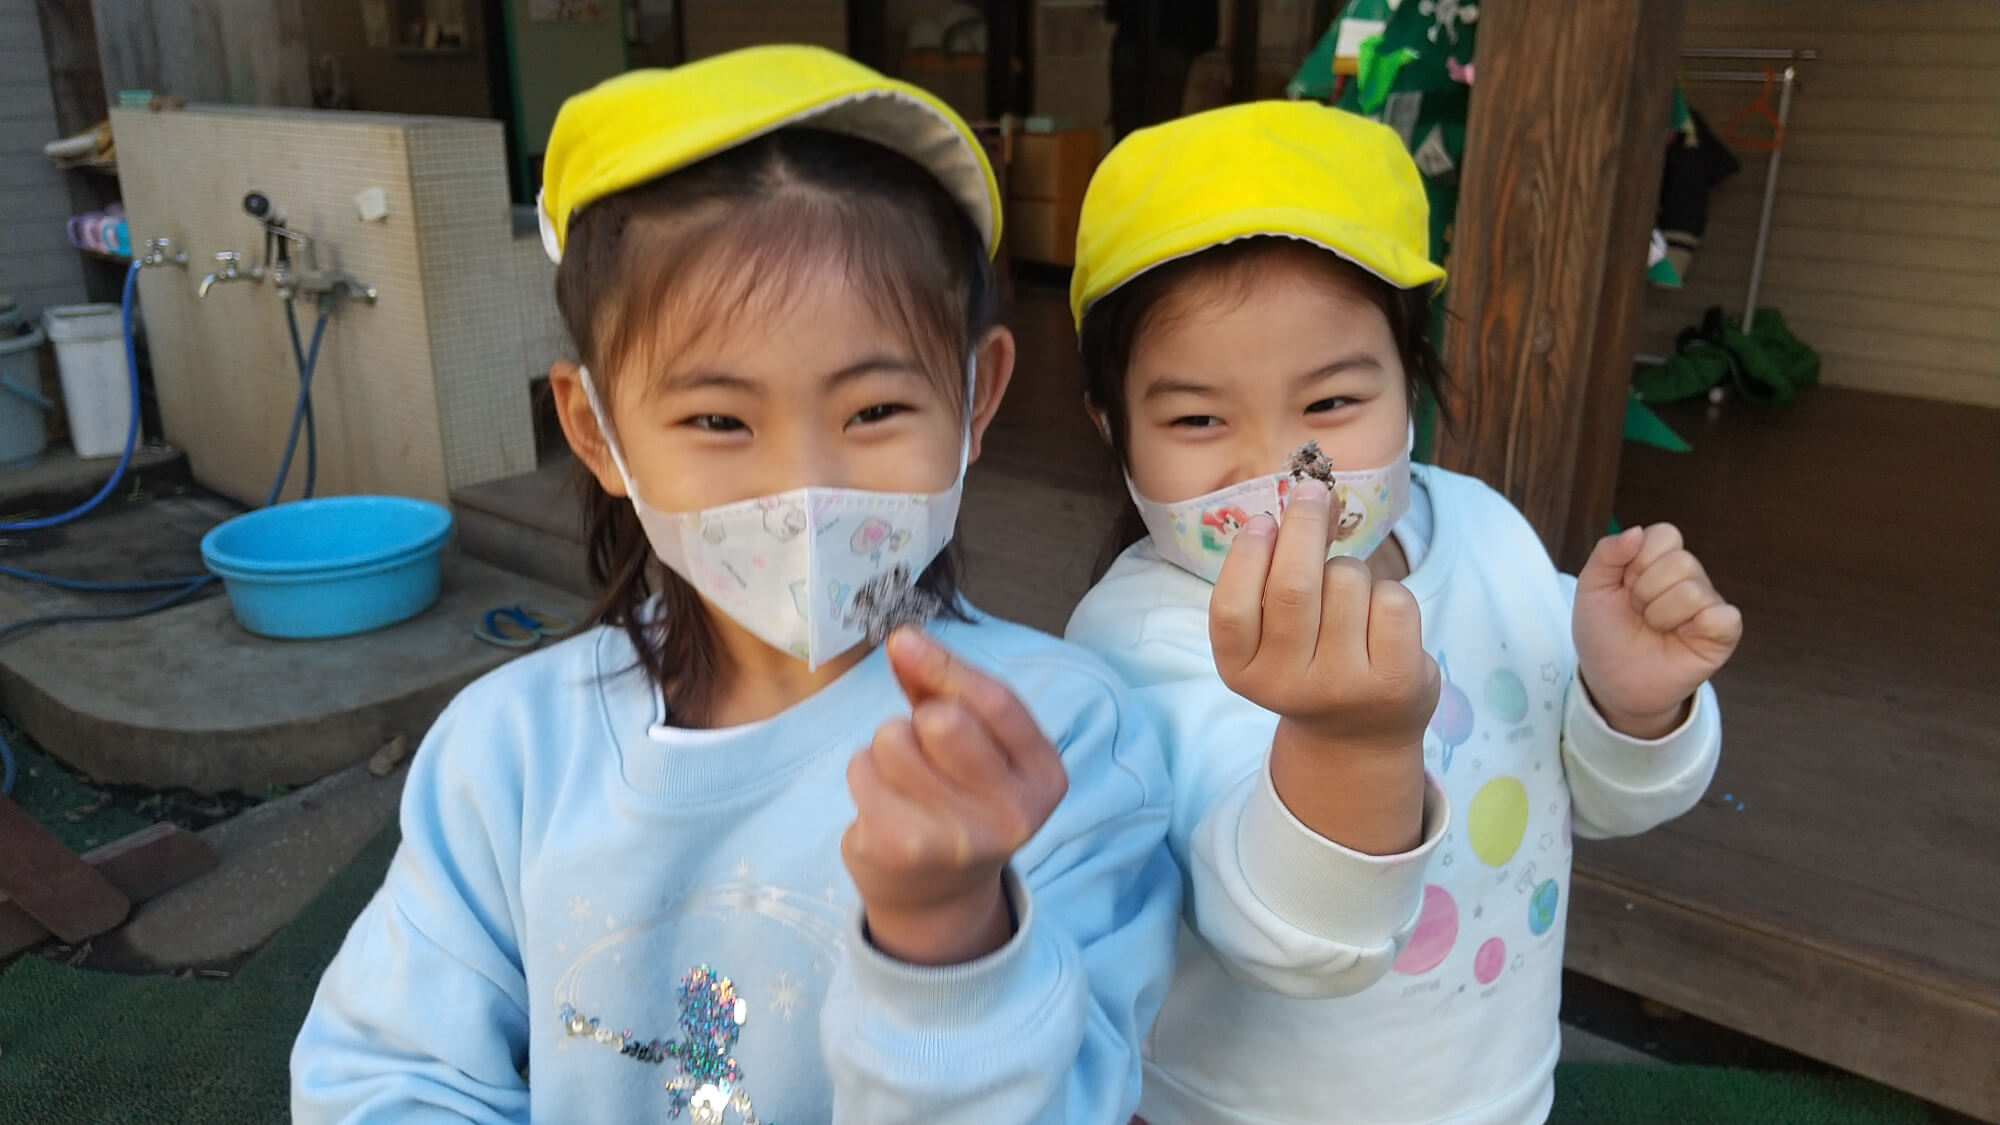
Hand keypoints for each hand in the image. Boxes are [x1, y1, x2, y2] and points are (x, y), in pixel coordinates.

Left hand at [842, 628, 1068, 965]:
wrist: (938, 895)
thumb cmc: (960, 798)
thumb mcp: (978, 746)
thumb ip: (945, 690)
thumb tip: (903, 641)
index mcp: (1044, 779)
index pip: (996, 703)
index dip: (945, 664)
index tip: (903, 639)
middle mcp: (1010, 815)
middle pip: (942, 720)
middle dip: (920, 718)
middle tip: (926, 748)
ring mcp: (955, 839)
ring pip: (893, 740)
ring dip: (886, 748)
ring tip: (906, 780)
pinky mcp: (900, 850)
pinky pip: (861, 770)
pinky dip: (864, 775)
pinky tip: (885, 804)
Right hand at [1209, 479, 1439, 757]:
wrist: (1358, 738)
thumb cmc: (1308, 663)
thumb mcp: (1272, 634)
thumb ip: (1274, 576)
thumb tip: (1309, 501)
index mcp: (1242, 672)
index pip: (1232, 607)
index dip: (1247, 555)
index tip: (1264, 520)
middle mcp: (1287, 686)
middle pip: (1294, 586)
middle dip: (1304, 525)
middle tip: (1312, 493)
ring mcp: (1343, 686)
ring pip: (1347, 582)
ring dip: (1350, 571)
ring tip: (1349, 601)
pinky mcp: (1395, 681)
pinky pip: (1393, 600)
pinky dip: (1389, 593)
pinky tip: (1380, 620)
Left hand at [1574, 524, 1742, 738]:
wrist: (1611, 680)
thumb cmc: (1604, 633)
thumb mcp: (1591, 588)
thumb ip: (1607, 554)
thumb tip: (1636, 532)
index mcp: (1659, 560)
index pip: (1665, 534)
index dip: (1638, 561)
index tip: (1624, 586)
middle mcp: (1688, 576)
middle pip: (1681, 561)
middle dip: (1646, 591)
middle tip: (1638, 612)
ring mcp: (1708, 603)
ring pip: (1694, 590)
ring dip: (1661, 614)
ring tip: (1654, 627)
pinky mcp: (1723, 631)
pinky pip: (1724, 616)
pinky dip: (1695, 627)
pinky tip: (1681, 637)